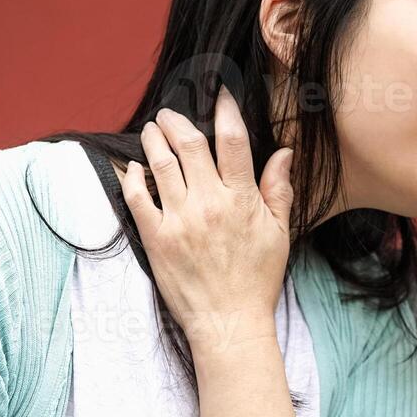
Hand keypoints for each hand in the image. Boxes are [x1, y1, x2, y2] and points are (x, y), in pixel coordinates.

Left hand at [122, 89, 294, 353]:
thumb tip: (284, 152)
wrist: (229, 323)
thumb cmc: (256, 281)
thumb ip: (277, 190)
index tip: (219, 93)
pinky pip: (137, 198)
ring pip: (161, 164)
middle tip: (171, 113)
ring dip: (154, 140)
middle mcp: (209, 204)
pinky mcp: (156, 238)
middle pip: (190, 144)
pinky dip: (132, 177)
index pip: (232, 141)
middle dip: (178, 121)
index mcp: (241, 200)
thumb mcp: (279, 234)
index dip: (225, 109)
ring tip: (152, 129)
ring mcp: (179, 220)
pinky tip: (134, 167)